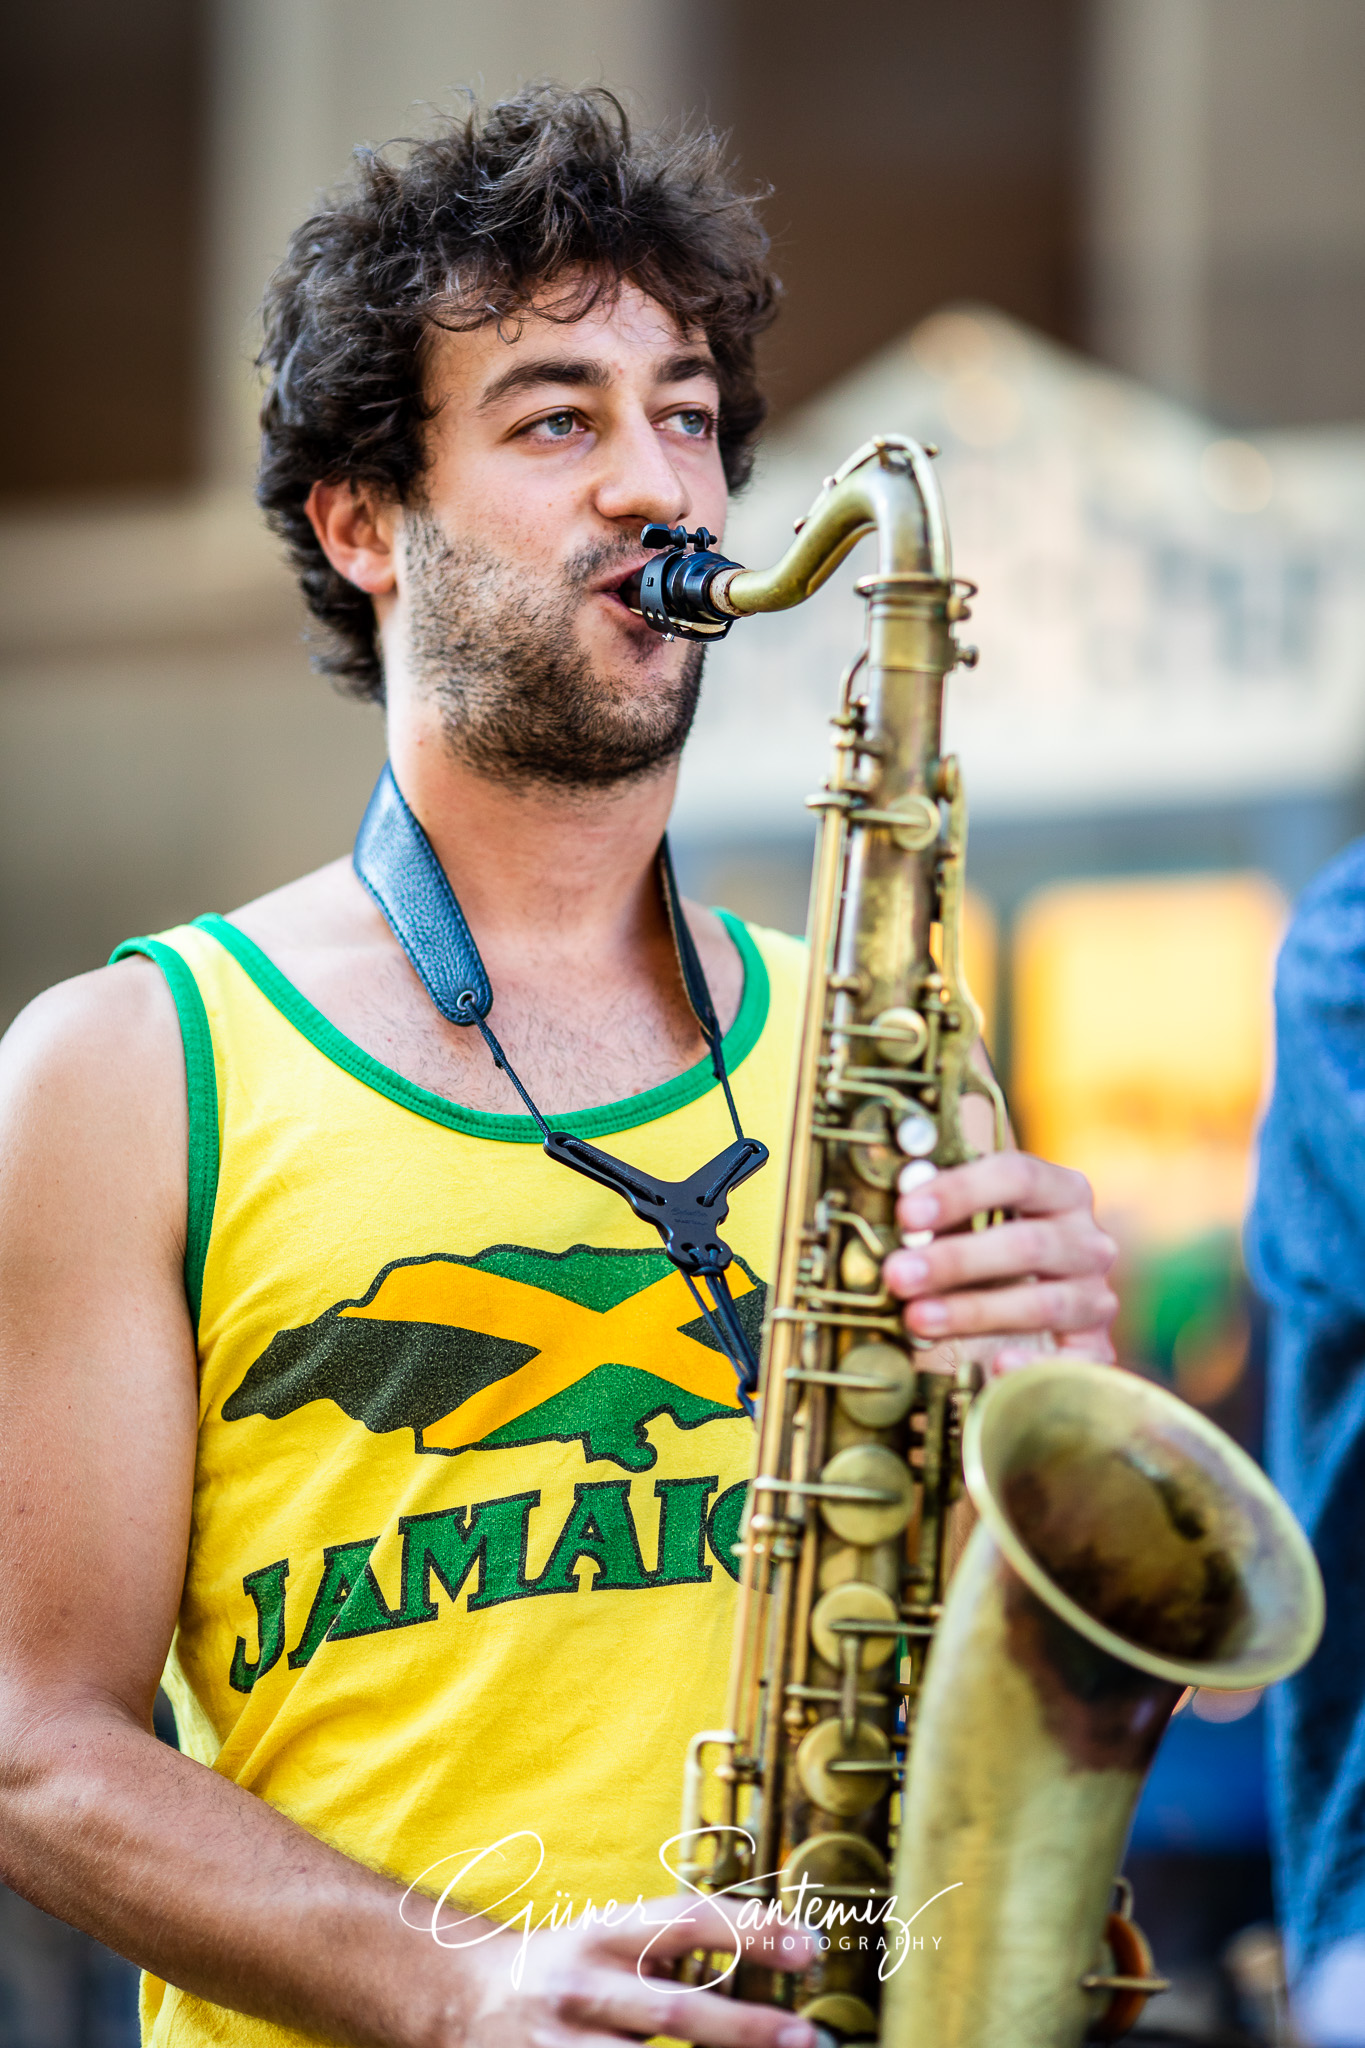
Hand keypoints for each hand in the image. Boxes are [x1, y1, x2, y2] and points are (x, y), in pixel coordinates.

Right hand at [444, 1892, 817, 2046]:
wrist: (475, 1997)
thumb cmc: (571, 1964)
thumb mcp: (614, 1936)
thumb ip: (672, 1947)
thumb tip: (766, 1953)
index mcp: (607, 1932)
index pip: (687, 1920)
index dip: (750, 1930)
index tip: (807, 1946)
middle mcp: (587, 1986)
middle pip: (676, 2010)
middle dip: (746, 2029)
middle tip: (807, 2038)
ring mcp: (567, 2044)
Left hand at [881, 1153, 1117, 1372]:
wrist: (1040, 1307)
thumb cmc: (993, 1251)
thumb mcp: (975, 1220)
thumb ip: (941, 1215)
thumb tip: (899, 1223)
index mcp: (1063, 1192)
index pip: (1018, 1177)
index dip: (959, 1193)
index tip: (907, 1214)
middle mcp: (1088, 1242)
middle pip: (1028, 1244)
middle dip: (955, 1260)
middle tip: (898, 1275)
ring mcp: (1096, 1297)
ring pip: (1042, 1304)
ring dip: (974, 1312)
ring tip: (918, 1319)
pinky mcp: (1095, 1347)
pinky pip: (1075, 1361)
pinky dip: (1036, 1365)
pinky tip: (997, 1367)